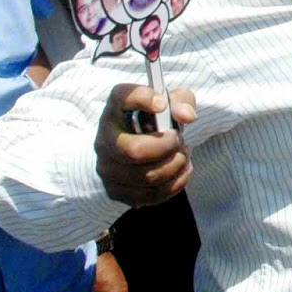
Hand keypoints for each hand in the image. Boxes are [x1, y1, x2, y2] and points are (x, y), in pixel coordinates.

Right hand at [95, 84, 197, 205]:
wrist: (131, 149)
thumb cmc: (153, 122)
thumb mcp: (168, 105)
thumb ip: (180, 102)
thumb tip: (187, 116)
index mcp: (115, 109)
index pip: (123, 97)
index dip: (143, 98)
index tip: (162, 104)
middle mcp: (104, 139)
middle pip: (135, 151)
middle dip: (167, 147)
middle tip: (178, 139)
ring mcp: (107, 168)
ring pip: (146, 176)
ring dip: (175, 165)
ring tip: (183, 154)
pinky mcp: (116, 191)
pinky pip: (150, 195)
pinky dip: (175, 184)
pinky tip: (181, 170)